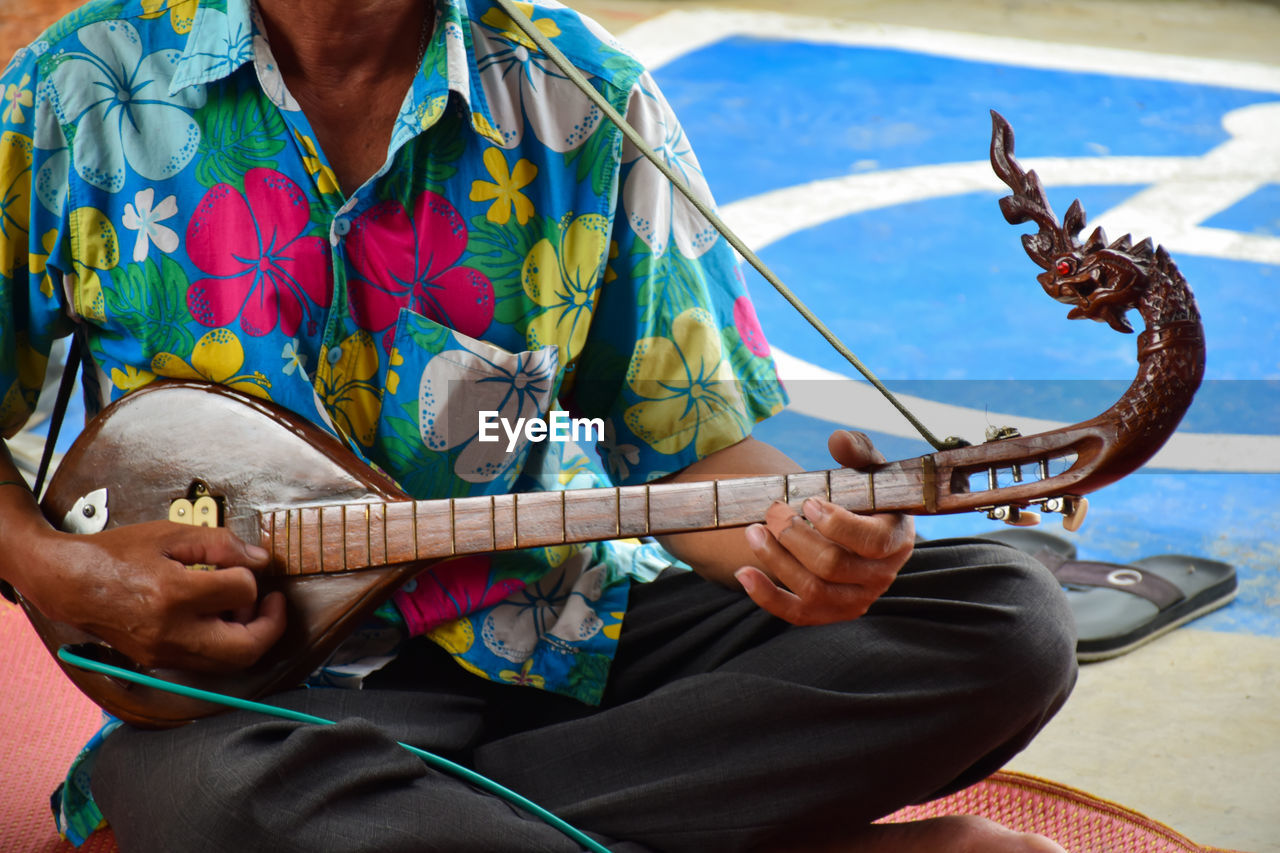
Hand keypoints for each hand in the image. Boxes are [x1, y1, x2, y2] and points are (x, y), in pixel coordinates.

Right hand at [23, 521, 285, 671]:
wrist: (68, 582)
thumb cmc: (118, 553)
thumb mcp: (171, 534)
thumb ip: (221, 544)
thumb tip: (260, 560)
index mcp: (173, 594)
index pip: (241, 591)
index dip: (251, 575)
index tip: (243, 565)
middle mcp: (169, 632)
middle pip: (245, 648)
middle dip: (271, 625)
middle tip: (274, 602)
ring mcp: (163, 652)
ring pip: (229, 663)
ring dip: (249, 636)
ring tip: (242, 606)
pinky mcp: (158, 661)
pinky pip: (207, 662)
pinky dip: (225, 643)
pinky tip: (219, 617)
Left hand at [733, 431, 913, 624]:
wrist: (861, 528)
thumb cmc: (866, 496)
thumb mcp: (869, 471)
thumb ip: (858, 452)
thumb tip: (838, 439)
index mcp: (896, 541)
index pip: (870, 542)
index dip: (836, 524)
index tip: (808, 502)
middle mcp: (880, 577)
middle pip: (832, 565)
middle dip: (794, 536)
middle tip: (772, 510)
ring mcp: (855, 599)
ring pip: (812, 591)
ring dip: (775, 561)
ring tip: (752, 531)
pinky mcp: (829, 613)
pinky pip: (796, 614)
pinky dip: (766, 596)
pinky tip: (743, 573)